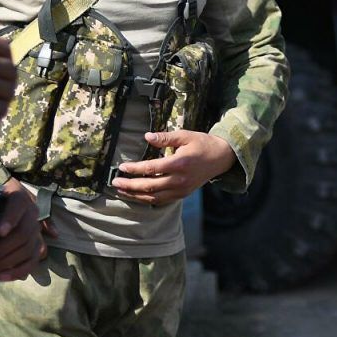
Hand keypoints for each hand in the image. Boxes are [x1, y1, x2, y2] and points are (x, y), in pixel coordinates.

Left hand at [0, 179, 44, 280]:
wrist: (8, 203)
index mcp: (19, 198)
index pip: (18, 206)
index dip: (10, 219)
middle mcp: (32, 214)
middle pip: (23, 234)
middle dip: (1, 250)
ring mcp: (36, 231)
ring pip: (28, 249)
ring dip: (6, 262)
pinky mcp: (37, 245)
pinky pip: (32, 261)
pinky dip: (17, 271)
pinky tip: (1, 276)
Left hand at [111, 131, 236, 206]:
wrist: (221, 158)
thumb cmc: (202, 144)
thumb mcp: (185, 135)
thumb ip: (165, 137)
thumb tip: (146, 136)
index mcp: (179, 163)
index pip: (151, 169)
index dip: (135, 169)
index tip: (122, 167)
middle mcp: (179, 180)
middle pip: (150, 186)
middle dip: (130, 185)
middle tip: (115, 182)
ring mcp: (181, 190)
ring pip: (154, 197)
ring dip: (135, 195)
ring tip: (121, 190)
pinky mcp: (182, 195)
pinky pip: (161, 201)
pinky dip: (147, 200)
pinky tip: (137, 196)